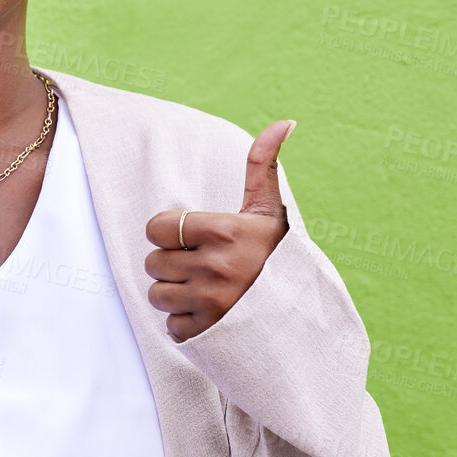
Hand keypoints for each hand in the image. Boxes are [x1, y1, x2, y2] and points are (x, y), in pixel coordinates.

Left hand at [144, 119, 295, 342]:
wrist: (302, 315)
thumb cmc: (278, 257)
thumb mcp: (268, 211)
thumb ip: (262, 166)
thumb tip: (283, 122)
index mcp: (223, 232)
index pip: (157, 228)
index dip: (170, 233)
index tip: (194, 239)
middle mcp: (214, 268)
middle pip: (153, 263)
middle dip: (173, 264)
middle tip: (204, 267)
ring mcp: (209, 303)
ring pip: (157, 294)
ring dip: (175, 294)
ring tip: (206, 289)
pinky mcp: (206, 333)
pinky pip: (171, 325)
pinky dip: (186, 323)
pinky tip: (210, 314)